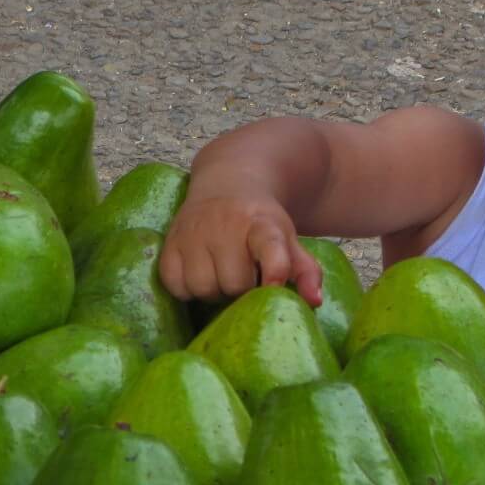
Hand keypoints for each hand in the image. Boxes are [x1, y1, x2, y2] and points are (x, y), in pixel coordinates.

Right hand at [159, 195, 323, 305]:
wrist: (226, 183)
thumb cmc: (260, 222)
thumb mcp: (288, 239)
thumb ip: (305, 270)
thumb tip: (314, 301)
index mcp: (262, 224)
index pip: (270, 248)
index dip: (274, 271)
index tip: (274, 288)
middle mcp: (225, 224)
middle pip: (235, 283)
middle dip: (242, 289)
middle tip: (244, 278)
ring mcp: (194, 231)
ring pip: (203, 288)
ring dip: (214, 291)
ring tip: (221, 276)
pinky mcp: (170, 242)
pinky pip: (175, 285)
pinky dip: (187, 289)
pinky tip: (199, 274)